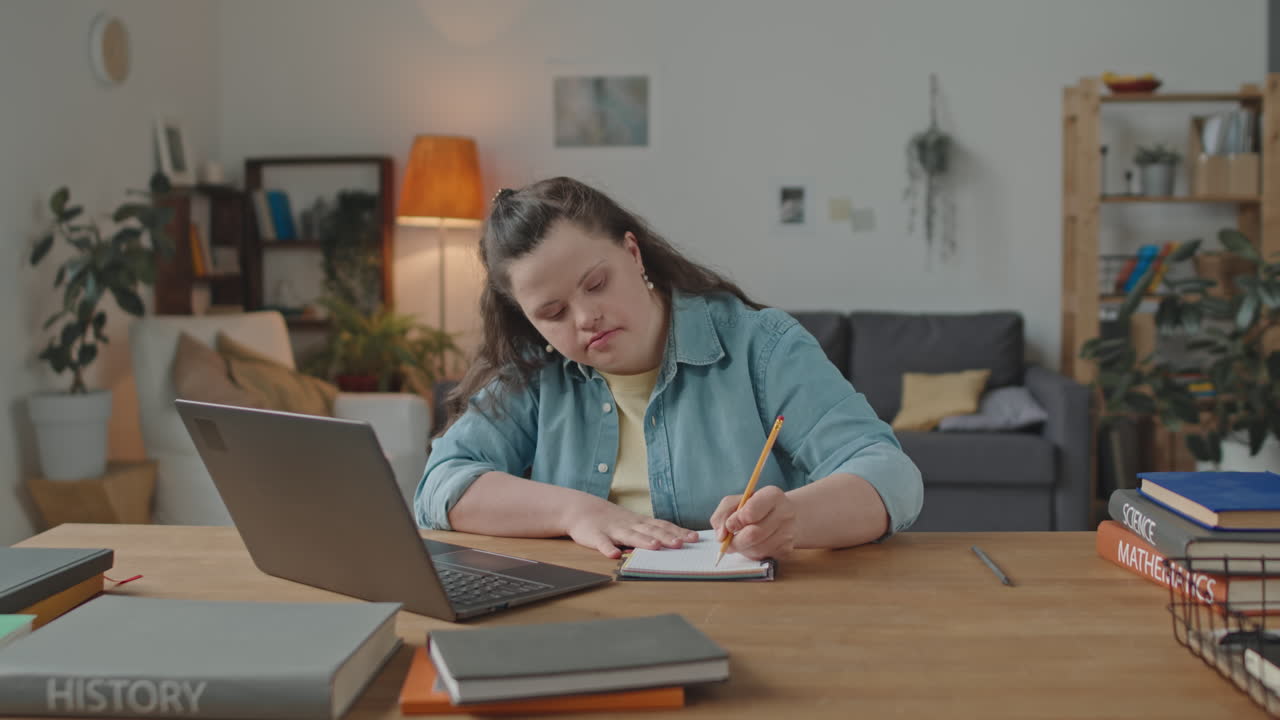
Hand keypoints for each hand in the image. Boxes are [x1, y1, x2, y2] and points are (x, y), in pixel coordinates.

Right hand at [563, 495, 698, 558]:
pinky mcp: (595, 536)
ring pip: (629, 535)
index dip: (678, 531)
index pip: (663, 526)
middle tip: (681, 544)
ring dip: (642, 541)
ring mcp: (612, 530)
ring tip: (655, 546)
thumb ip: (651, 530)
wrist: (580, 509)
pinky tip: (614, 555)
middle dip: (666, 537)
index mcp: (640, 522)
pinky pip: (602, 543)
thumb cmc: (612, 520)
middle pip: (650, 530)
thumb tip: (677, 541)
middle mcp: (629, 524)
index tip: (694, 537)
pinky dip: (608, 548)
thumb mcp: (633, 523)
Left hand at [709, 485, 796, 560]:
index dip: (735, 521)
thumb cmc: (754, 507)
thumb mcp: (737, 501)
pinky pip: (762, 558)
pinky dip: (752, 554)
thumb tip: (721, 536)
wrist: (783, 516)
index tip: (729, 524)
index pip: (750, 513)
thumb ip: (723, 513)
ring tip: (741, 540)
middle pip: (753, 535)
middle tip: (727, 541)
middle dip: (735, 541)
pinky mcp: (787, 550)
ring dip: (742, 548)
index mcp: (773, 495)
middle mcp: (785, 513)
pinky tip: (753, 545)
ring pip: (756, 549)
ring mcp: (789, 533)